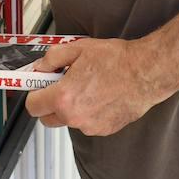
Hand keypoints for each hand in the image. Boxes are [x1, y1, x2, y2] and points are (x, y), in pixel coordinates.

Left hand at [25, 38, 167, 136]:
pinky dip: (88, 112)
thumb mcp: (77, 48)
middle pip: (47, 119)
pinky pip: (86, 123)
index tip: (38, 87)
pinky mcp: (104, 130)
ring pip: (68, 120)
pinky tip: (100, 96)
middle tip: (60, 86)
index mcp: (64, 97)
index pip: (33, 106)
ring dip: (70, 108)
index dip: (34, 93)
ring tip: (87, 87)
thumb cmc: (116, 60)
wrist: (146, 72)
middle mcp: (75, 117)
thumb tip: (41, 67)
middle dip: (49, 104)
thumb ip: (52, 59)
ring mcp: (90, 126)